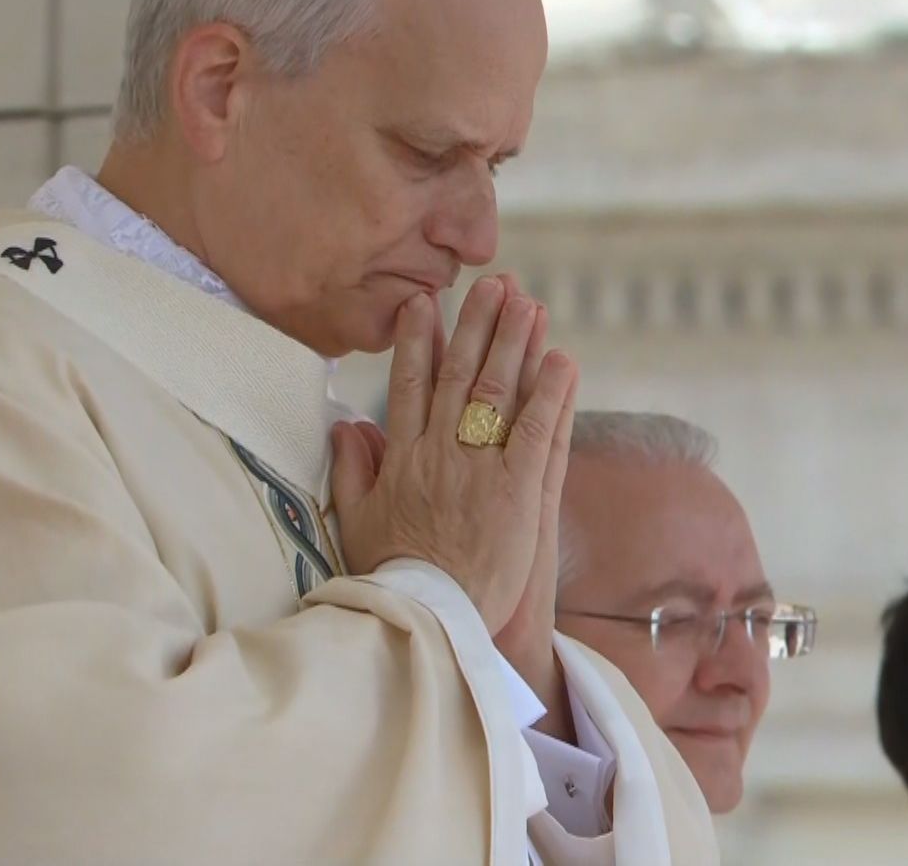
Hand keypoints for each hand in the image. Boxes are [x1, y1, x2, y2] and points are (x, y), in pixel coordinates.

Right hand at [330, 275, 578, 633]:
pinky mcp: (518, 492)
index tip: (424, 303)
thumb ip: (352, 469)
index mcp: (401, 459)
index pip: (409, 385)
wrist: (424, 621)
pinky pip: (537, 432)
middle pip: (459, 375)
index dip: (418, 340)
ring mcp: (480, 470)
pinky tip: (563, 359)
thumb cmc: (389, 579)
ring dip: (516, 344)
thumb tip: (344, 423)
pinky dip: (550, 394)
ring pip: (498, 392)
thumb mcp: (356, 521)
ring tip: (530, 304)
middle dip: (477, 326)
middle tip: (493, 285)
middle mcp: (440, 454)